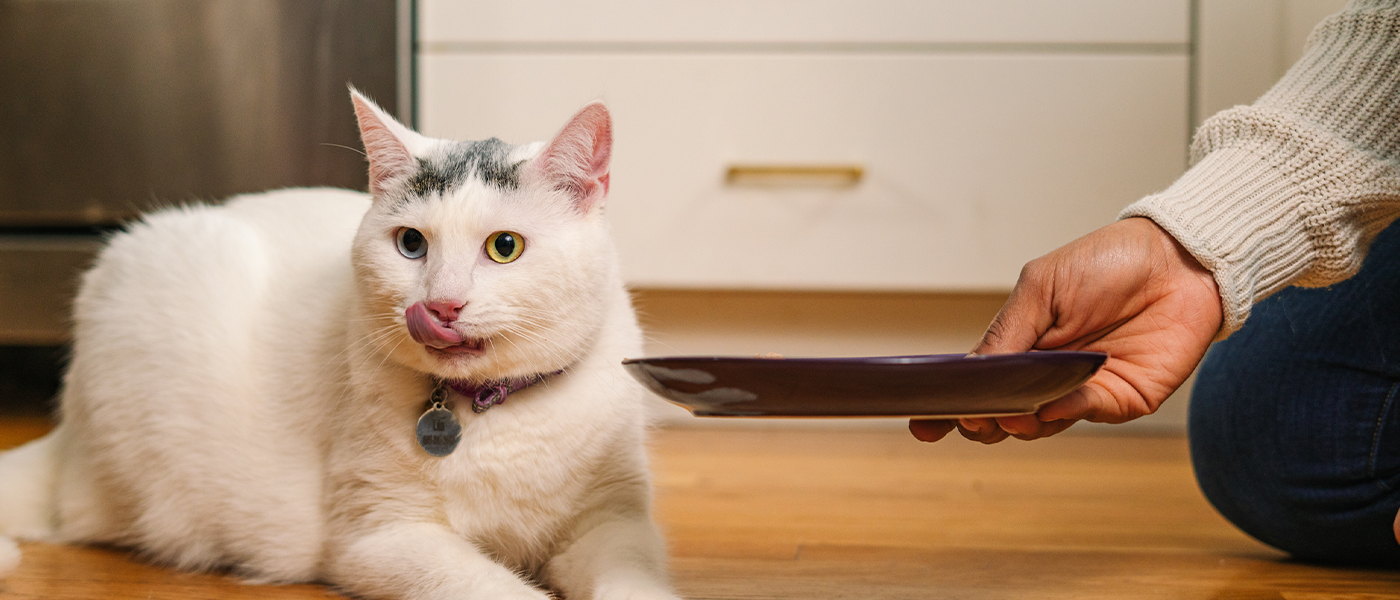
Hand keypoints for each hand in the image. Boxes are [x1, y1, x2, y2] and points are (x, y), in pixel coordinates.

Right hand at [909, 218, 1222, 442]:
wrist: (1178, 258)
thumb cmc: (1107, 263)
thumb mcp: (1042, 286)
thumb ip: (1009, 331)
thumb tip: (977, 374)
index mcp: (1021, 346)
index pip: (977, 384)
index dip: (948, 407)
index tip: (921, 421)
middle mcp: (1048, 376)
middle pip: (1002, 414)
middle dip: (979, 421)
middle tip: (966, 418)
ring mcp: (1083, 391)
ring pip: (1039, 423)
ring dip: (1017, 421)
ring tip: (1001, 413)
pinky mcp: (1123, 399)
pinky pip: (1084, 412)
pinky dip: (1061, 410)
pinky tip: (1045, 404)